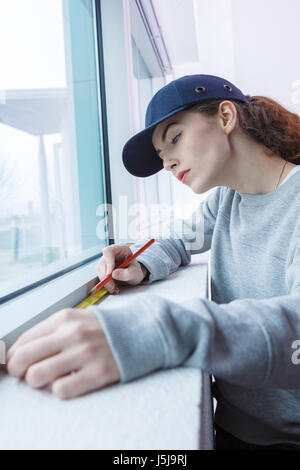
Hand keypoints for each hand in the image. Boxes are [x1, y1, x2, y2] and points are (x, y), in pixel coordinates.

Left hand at [5, 308, 119, 398]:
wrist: (140, 332)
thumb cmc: (102, 330)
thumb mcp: (75, 320)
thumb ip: (48, 332)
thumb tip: (17, 353)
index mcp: (64, 318)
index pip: (23, 340)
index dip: (13, 356)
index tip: (16, 364)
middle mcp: (73, 333)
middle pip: (23, 359)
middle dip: (18, 371)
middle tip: (26, 374)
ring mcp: (85, 353)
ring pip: (37, 375)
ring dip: (37, 382)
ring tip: (48, 378)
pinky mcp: (98, 373)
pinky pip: (61, 390)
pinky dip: (60, 389)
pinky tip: (70, 382)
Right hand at [97, 243, 149, 293]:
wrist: (134, 274)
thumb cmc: (135, 270)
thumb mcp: (135, 272)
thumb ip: (127, 273)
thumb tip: (114, 274)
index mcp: (121, 248)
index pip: (109, 251)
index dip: (108, 262)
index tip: (109, 274)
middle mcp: (111, 253)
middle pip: (103, 262)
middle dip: (106, 277)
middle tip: (112, 287)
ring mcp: (106, 260)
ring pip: (100, 270)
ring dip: (106, 282)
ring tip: (115, 289)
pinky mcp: (103, 268)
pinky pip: (100, 275)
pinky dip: (106, 284)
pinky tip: (113, 288)